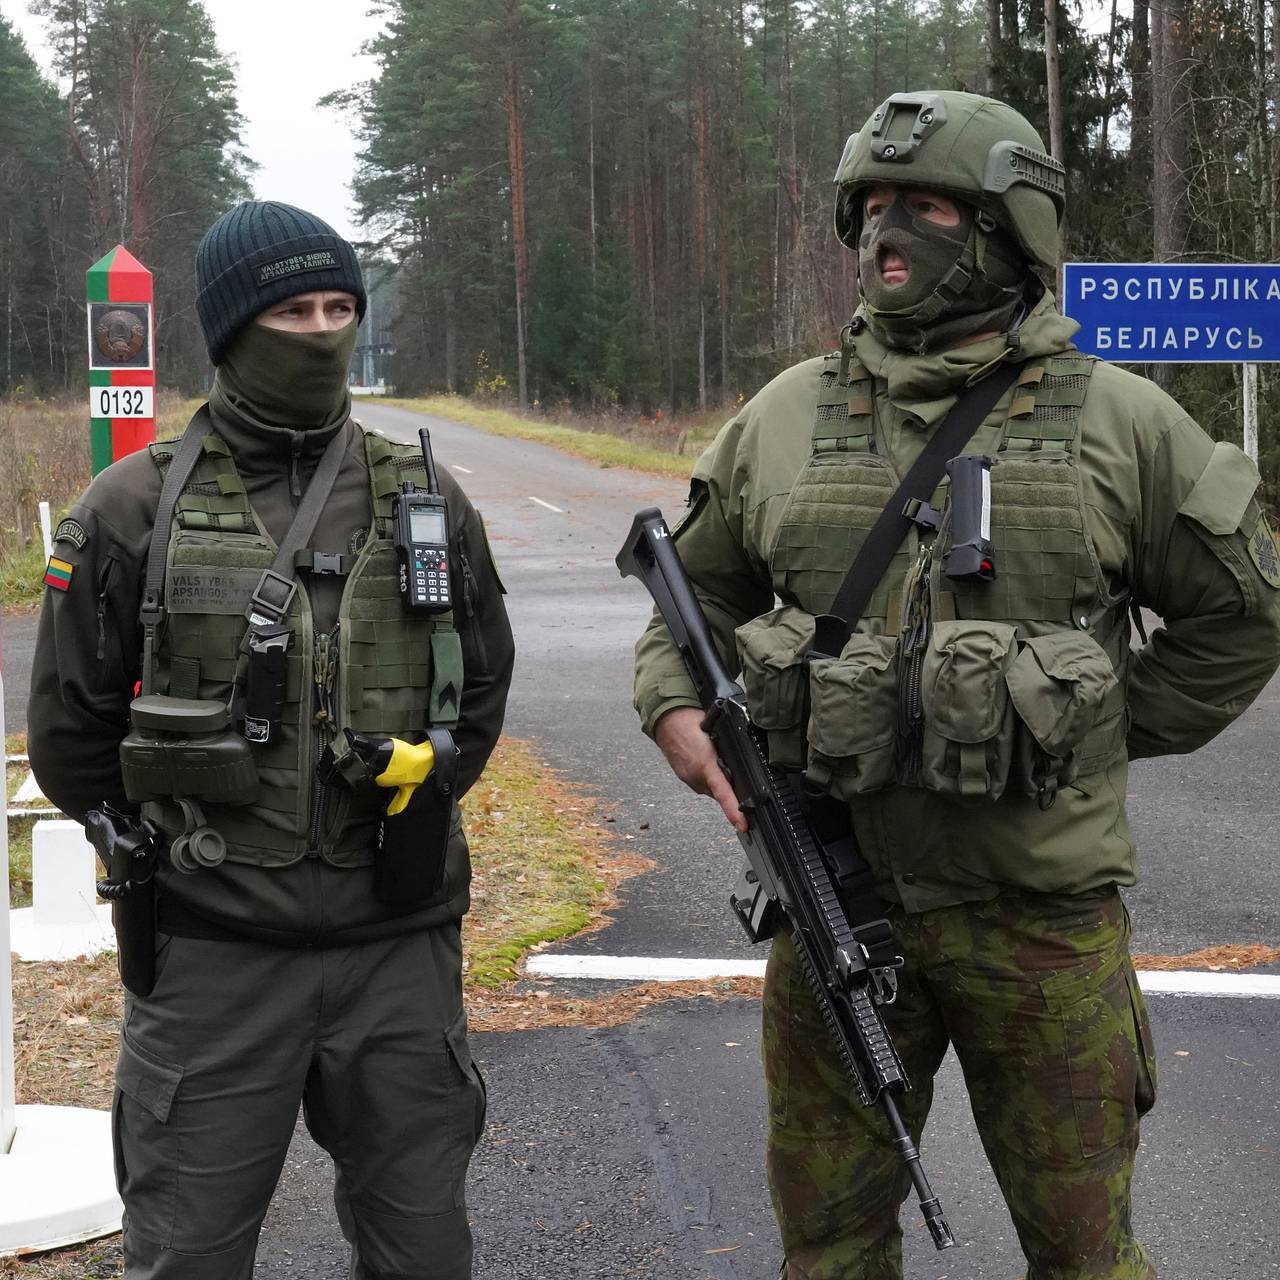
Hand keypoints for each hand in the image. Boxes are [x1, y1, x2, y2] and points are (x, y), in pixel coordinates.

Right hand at [653, 706, 746, 831]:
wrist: (666, 717)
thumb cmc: (690, 720)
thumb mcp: (717, 732)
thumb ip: (728, 751)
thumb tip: (740, 763)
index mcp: (705, 765)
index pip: (724, 793)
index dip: (734, 811)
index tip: (743, 825)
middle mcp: (695, 776)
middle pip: (720, 792)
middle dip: (730, 786)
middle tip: (735, 769)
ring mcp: (688, 778)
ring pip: (711, 787)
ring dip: (718, 780)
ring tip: (717, 759)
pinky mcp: (683, 776)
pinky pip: (701, 782)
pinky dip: (708, 776)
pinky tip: (707, 760)